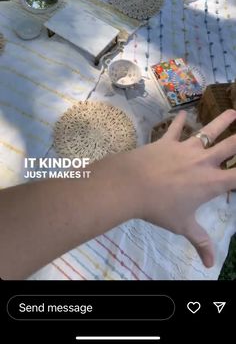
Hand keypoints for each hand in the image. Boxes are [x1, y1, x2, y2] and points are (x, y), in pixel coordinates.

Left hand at [131, 109, 235, 267]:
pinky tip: (184, 114)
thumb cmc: (159, 208)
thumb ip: (200, 242)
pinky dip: (180, 121)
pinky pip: (176, 128)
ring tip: (234, 112)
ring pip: (208, 131)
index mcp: (211, 183)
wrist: (131, 185)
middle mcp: (203, 161)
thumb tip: (210, 264)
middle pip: (230, 146)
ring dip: (222, 121)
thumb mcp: (183, 226)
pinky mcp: (167, 141)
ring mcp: (185, 148)